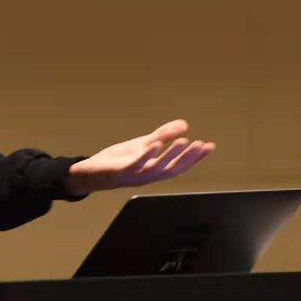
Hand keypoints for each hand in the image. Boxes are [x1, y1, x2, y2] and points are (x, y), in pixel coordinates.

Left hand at [65, 119, 214, 195]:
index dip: (195, 157)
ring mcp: (135, 175)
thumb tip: (185, 125)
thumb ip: (163, 136)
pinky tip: (155, 144)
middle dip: (188, 158)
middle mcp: (148, 176)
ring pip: (157, 168)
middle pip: (173, 168)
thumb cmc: (118, 161)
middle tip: (203, 145)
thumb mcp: (143, 145)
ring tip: (185, 141)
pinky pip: (136, 165)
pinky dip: (146, 156)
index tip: (210, 146)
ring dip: (171, 154)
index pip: (180, 164)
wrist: (91, 173)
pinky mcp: (121, 171)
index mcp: (155, 170)